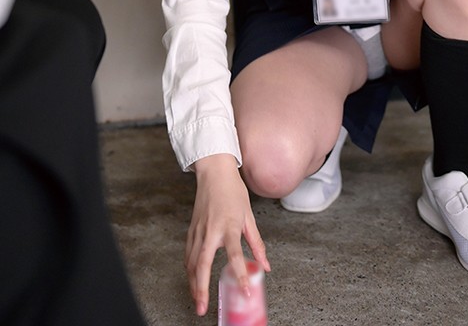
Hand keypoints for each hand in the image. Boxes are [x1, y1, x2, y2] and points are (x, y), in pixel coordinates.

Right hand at [187, 154, 269, 316]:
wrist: (214, 172)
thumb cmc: (233, 191)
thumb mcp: (249, 216)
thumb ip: (256, 243)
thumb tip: (265, 265)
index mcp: (229, 225)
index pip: (234, 255)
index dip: (240, 275)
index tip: (244, 292)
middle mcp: (211, 230)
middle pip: (203, 265)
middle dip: (201, 289)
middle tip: (202, 309)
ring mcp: (199, 230)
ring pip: (192, 262)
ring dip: (193, 284)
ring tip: (197, 300)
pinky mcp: (191, 230)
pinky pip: (188, 254)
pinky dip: (189, 270)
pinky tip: (192, 280)